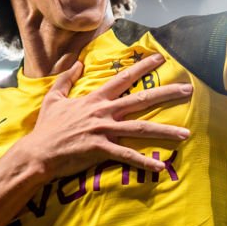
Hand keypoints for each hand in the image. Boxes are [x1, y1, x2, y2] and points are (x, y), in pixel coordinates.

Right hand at [22, 53, 191, 178]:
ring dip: (165, 131)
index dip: (143, 67)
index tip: (160, 58)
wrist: (38, 152)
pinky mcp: (101, 149)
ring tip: (186, 133)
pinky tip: (160, 166)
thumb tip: (76, 63)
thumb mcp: (54, 98)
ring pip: (141, 129)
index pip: (124, 78)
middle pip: (141, 99)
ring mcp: (104, 130)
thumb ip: (67, 79)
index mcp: (95, 98)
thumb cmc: (47, 127)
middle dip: (166, 93)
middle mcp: (104, 112)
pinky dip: (144, 162)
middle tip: (188, 89)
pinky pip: (127, 156)